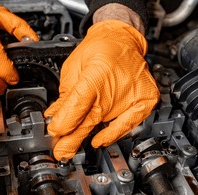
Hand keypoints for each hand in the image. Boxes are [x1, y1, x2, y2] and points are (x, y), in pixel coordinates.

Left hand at [44, 20, 159, 159]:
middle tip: (60, 152)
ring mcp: (131, 95)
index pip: (77, 106)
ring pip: (104, 124)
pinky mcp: (144, 100)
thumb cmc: (99, 49)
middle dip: (71, 139)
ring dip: (87, 138)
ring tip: (72, 149)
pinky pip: (128, 124)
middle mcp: (115, 87)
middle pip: (89, 120)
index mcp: (95, 74)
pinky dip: (114, 133)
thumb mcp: (74, 68)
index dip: (64, 122)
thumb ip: (66, 95)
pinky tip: (101, 140)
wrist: (122, 40)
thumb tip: (54, 115)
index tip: (54, 132)